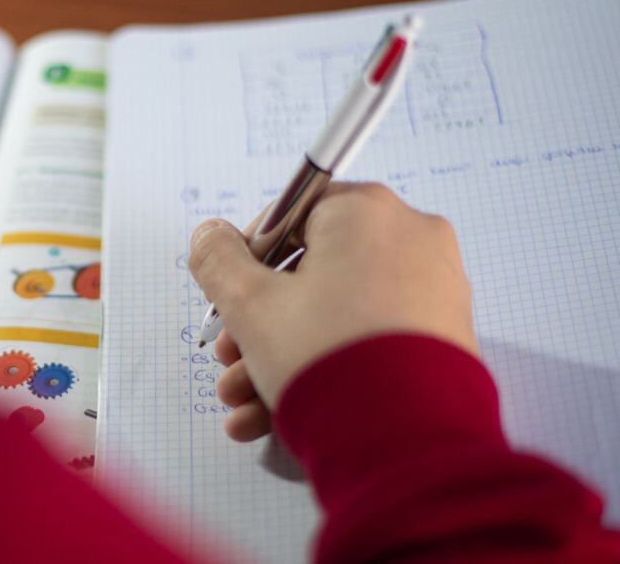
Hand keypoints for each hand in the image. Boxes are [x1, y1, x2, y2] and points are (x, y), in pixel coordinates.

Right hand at [188, 182, 477, 441]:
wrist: (403, 443)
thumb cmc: (324, 358)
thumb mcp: (249, 304)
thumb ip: (218, 260)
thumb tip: (209, 235)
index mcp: (366, 212)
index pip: (291, 214)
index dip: (249, 258)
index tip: (229, 296)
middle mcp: (410, 239)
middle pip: (311, 273)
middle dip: (259, 322)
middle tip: (231, 356)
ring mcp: (433, 290)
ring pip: (336, 313)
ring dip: (280, 353)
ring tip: (243, 399)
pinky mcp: (445, 338)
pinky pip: (370, 340)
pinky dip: (325, 366)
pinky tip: (272, 412)